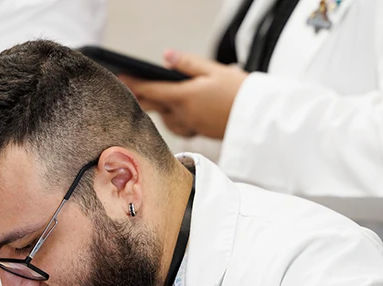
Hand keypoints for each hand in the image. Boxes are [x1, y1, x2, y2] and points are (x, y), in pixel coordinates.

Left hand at [120, 50, 247, 139]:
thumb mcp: (214, 71)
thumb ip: (187, 64)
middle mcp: (185, 114)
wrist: (260, 118)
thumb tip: (165, 57)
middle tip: (130, 90)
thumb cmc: (239, 91)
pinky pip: (180, 127)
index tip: (122, 78)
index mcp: (185, 97)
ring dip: (158, 110)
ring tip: (151, 100)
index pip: (152, 90)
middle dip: (142, 98)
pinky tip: (174, 115)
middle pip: (155, 106)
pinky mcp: (202, 132)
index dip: (135, 84)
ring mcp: (192, 125)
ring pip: (166, 119)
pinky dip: (173, 120)